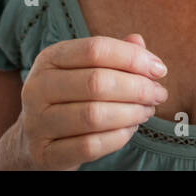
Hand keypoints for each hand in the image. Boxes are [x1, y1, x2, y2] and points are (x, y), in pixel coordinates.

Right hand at [16, 34, 167, 169]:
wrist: (35, 141)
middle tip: (158, 94)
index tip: (159, 69)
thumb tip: (139, 42)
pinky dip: (118, 137)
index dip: (133, 58)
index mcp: (50, 58)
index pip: (96, 49)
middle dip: (137, 88)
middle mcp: (37, 87)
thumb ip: (114, 54)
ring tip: (147, 111)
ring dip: (131, 113)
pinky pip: (90, 146)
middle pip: (96, 82)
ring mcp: (37, 123)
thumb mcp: (86, 69)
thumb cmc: (71, 97)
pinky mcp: (44, 153)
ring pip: (94, 115)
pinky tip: (130, 130)